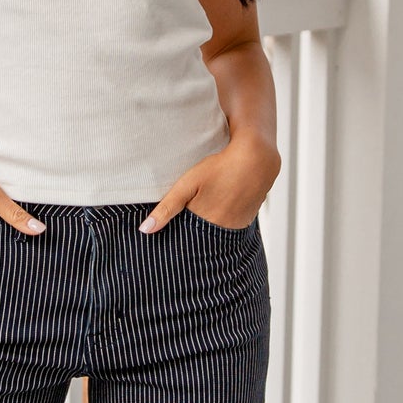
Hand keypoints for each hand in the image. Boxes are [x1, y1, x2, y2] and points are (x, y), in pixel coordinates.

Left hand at [138, 134, 279, 233]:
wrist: (257, 160)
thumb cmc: (220, 168)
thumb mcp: (187, 184)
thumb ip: (166, 208)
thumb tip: (145, 230)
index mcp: (204, 224)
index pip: (184, 242)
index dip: (175, 240)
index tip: (166, 240)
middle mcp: (222, 230)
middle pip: (200, 240)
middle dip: (190, 235)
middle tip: (185, 223)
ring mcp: (237, 227)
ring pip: (215, 234)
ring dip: (207, 229)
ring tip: (203, 212)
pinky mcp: (247, 220)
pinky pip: (230, 227)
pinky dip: (222, 222)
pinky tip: (220, 207)